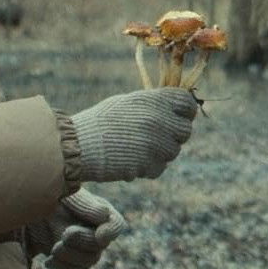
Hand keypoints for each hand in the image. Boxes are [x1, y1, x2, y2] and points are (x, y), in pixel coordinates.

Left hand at [42, 189, 126, 268]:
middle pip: (100, 245)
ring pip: (89, 261)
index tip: (99, 236)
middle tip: (66, 234)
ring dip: (70, 255)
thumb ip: (83, 204)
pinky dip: (61, 266)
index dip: (111, 231)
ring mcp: (88, 250)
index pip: (115, 224)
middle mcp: (98, 232)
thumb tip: (104, 214)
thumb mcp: (64, 196)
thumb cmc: (49, 199)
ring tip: (54, 247)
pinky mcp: (74, 263)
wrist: (27, 215)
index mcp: (101, 211)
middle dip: (82, 241)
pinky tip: (48, 260)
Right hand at [68, 87, 197, 182]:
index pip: (187, 103)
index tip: (179, 116)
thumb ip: (154, 106)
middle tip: (156, 136)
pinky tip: (130, 159)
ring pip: (173, 151)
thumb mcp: (128, 103)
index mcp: (155, 100)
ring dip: (160, 152)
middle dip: (174, 134)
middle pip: (185, 130)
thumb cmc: (101, 122)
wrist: (80, 146)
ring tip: (136, 147)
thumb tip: (175, 111)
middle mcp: (161, 120)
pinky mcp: (150, 165)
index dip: (185, 111)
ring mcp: (157, 144)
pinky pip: (160, 168)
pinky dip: (148, 167)